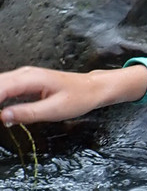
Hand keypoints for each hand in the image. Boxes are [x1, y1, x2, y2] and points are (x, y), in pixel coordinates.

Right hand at [0, 65, 146, 126]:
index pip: (0, 88)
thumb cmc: (79, 98)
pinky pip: (4, 88)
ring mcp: (23, 76)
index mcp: (31, 78)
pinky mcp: (24, 82)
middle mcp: (24, 74)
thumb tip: (3, 116)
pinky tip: (0, 109)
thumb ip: (27, 113)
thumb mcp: (55, 110)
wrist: (93, 88)